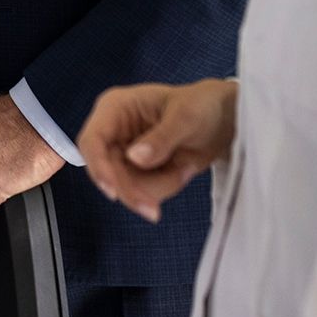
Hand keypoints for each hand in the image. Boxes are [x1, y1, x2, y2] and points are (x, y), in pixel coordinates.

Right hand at [80, 80, 238, 222]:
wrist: (224, 121)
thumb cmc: (202, 105)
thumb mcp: (186, 117)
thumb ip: (161, 138)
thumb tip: (134, 158)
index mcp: (115, 108)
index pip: (92, 141)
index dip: (98, 168)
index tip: (114, 192)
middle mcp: (114, 131)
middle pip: (106, 172)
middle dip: (133, 190)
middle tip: (154, 211)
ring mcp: (125, 153)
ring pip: (125, 186)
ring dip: (157, 187)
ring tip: (185, 168)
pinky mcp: (138, 170)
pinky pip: (142, 191)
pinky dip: (164, 187)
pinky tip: (182, 170)